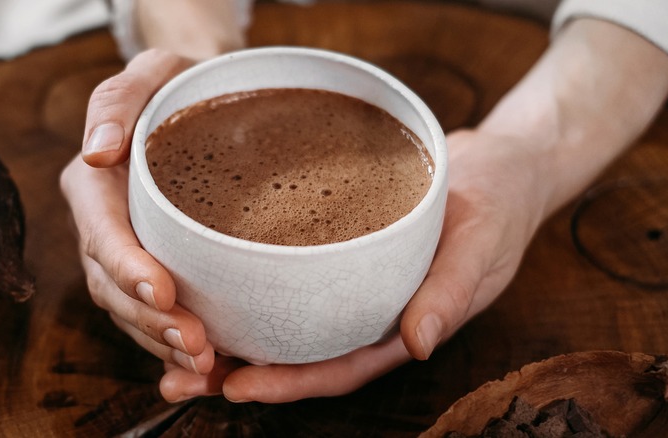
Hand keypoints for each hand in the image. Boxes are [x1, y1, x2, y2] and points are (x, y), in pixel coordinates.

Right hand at [60, 49, 214, 373]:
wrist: (201, 104)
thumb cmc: (178, 85)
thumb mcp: (150, 72)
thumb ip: (117, 102)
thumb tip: (99, 152)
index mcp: (94, 185)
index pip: (102, 232)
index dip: (127, 266)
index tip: (163, 290)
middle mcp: (102, 226)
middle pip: (114, 285)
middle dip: (151, 321)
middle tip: (198, 345)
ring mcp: (124, 254)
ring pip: (131, 312)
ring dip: (163, 343)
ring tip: (206, 366)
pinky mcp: (152, 270)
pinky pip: (152, 316)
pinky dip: (173, 346)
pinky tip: (207, 368)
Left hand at [160, 128, 547, 402]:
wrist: (496, 167)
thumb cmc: (496, 207)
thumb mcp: (481, 244)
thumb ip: (452, 292)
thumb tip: (419, 343)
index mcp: (400, 325)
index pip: (338, 367)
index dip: (289, 382)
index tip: (235, 386)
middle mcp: (366, 310)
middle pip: (298, 352)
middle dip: (240, 370)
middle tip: (178, 377)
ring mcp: (349, 282)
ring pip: (285, 319)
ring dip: (232, 332)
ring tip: (171, 337)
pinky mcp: (336, 249)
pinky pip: (289, 274)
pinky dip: (249, 282)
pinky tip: (206, 278)